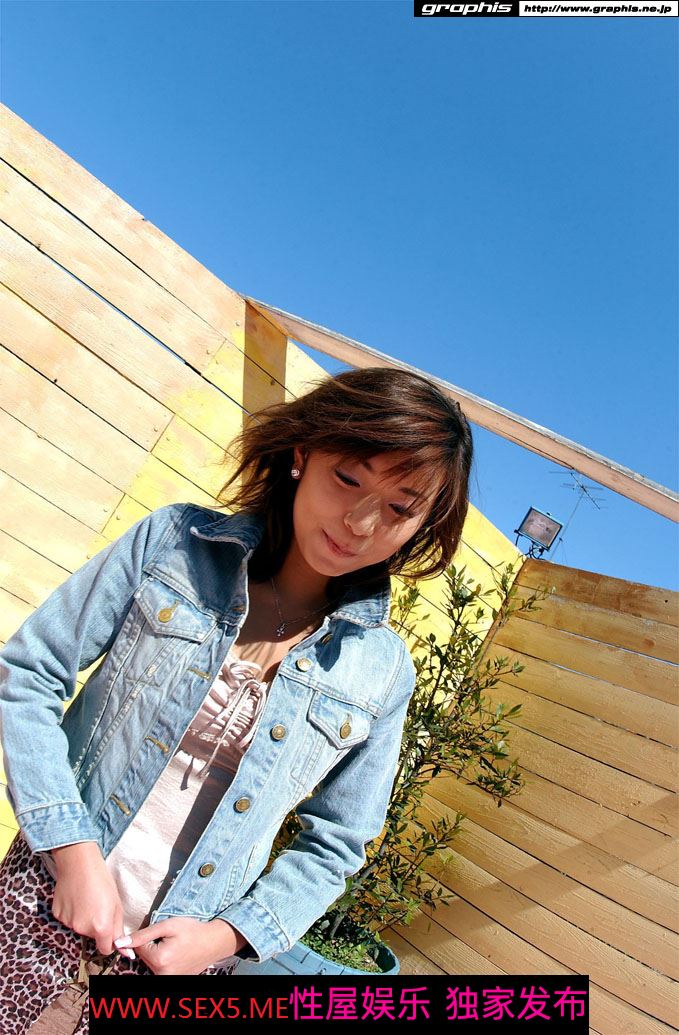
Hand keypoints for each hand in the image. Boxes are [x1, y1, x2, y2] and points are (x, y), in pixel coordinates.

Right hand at [51, 841, 125, 955]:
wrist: (79, 863)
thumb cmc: (102, 880)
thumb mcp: (117, 904)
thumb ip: (119, 930)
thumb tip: (126, 952)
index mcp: (101, 927)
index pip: (105, 949)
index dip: (109, 941)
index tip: (110, 932)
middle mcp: (83, 928)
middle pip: (92, 936)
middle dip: (97, 926)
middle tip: (98, 905)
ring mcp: (69, 922)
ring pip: (80, 927)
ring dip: (84, 918)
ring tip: (86, 898)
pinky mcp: (58, 915)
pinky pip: (68, 919)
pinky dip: (72, 912)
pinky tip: (75, 897)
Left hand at [116, 917, 244, 974]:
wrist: (213, 942)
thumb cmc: (192, 930)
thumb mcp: (167, 926)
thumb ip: (142, 935)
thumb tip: (119, 943)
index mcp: (158, 961)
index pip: (138, 948)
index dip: (148, 937)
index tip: (162, 934)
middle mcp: (161, 975)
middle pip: (144, 957)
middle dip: (152, 946)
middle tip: (169, 939)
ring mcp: (168, 980)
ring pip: (151, 964)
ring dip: (157, 954)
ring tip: (174, 947)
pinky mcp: (173, 981)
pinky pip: (160, 970)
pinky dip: (164, 961)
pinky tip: (176, 955)